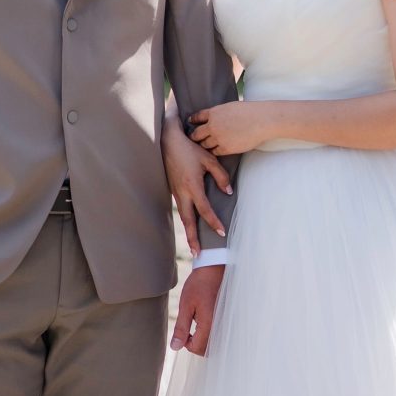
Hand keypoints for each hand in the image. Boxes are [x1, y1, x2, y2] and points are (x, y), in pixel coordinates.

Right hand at [162, 110, 232, 252]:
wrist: (167, 141)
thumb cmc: (190, 148)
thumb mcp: (209, 159)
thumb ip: (220, 176)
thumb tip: (228, 192)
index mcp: (192, 186)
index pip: (204, 209)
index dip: (213, 222)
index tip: (222, 232)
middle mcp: (182, 193)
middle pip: (188, 221)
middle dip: (193, 238)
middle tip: (198, 254)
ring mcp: (175, 192)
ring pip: (183, 216)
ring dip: (189, 231)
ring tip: (194, 246)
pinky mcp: (173, 190)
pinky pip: (181, 208)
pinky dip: (186, 220)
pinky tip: (191, 225)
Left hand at [171, 263, 224, 357]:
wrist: (215, 269)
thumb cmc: (199, 285)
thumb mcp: (186, 305)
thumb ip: (181, 328)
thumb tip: (175, 347)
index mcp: (209, 324)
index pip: (196, 348)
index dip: (185, 343)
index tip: (183, 329)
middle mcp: (221, 326)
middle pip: (207, 350)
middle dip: (195, 343)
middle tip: (189, 328)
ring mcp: (226, 323)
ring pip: (214, 344)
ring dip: (203, 340)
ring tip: (197, 322)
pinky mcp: (228, 319)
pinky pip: (219, 334)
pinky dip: (211, 334)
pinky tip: (205, 320)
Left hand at [189, 101, 270, 158]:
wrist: (261, 120)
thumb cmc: (249, 112)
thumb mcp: (230, 107)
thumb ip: (219, 113)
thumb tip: (213, 118)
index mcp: (214, 113)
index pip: (197, 117)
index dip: (193, 120)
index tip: (191, 122)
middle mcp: (213, 126)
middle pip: (196, 134)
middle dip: (195, 136)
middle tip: (194, 138)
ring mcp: (218, 138)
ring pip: (204, 144)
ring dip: (204, 145)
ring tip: (204, 146)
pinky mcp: (226, 148)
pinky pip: (214, 152)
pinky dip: (214, 151)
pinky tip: (215, 150)